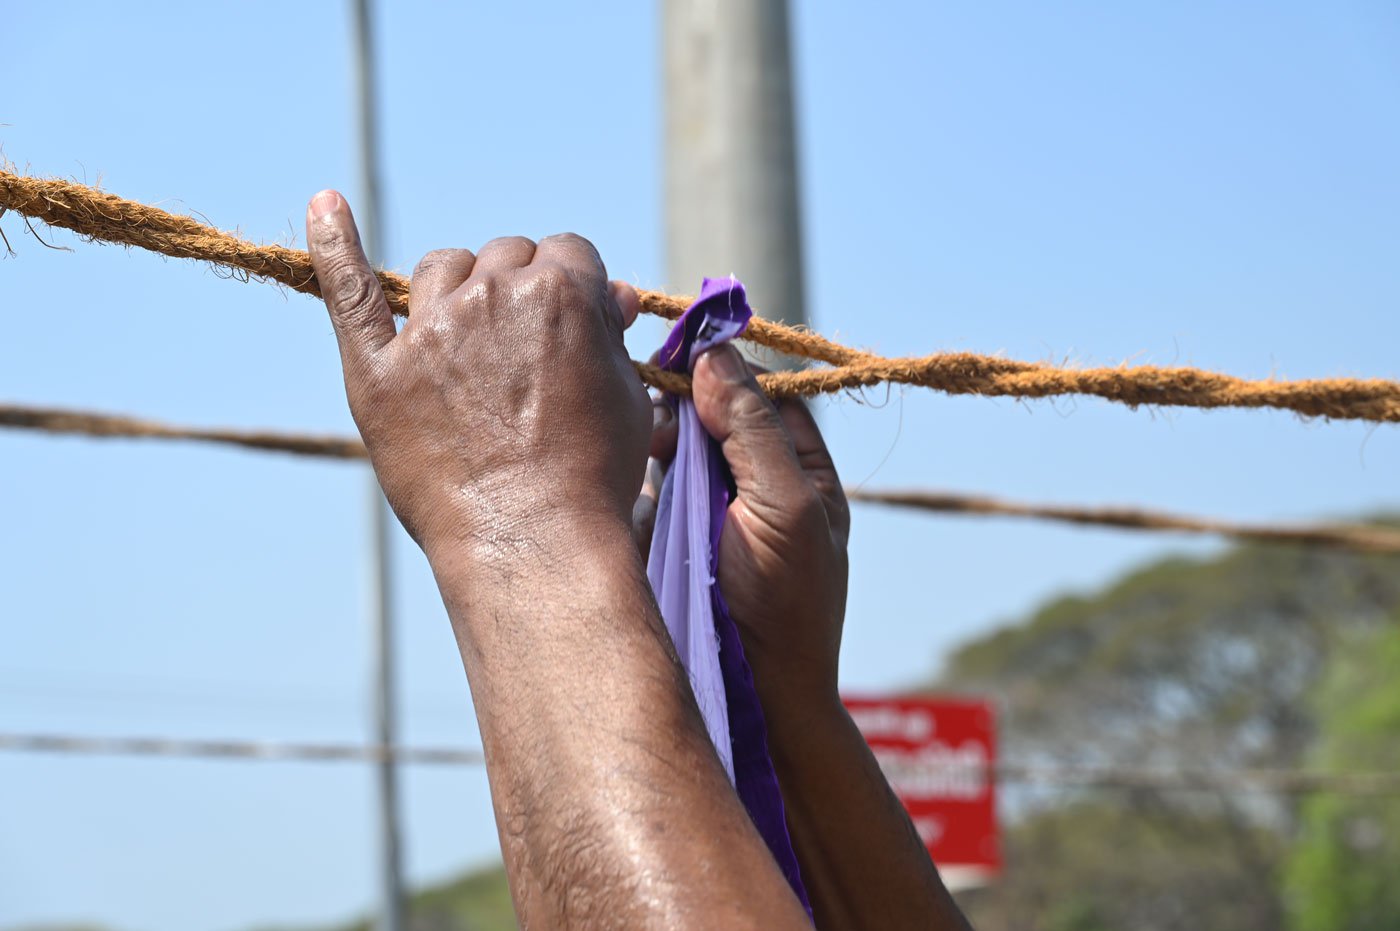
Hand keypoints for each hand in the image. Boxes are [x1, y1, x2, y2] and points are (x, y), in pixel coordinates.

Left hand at [306, 190, 650, 568]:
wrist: (533, 541)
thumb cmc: (591, 475)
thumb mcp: (625, 395)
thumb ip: (609, 333)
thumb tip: (609, 294)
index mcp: (560, 289)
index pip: (567, 252)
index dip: (574, 288)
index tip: (573, 327)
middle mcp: (492, 294)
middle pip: (505, 255)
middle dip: (521, 290)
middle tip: (528, 353)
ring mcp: (430, 330)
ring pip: (443, 267)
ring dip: (461, 287)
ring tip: (470, 338)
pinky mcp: (378, 371)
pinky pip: (348, 291)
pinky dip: (334, 244)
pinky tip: (326, 206)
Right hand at [645, 344, 849, 717]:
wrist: (757, 696)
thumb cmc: (786, 606)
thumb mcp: (784, 507)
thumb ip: (753, 429)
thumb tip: (716, 354)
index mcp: (802, 469)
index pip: (761, 392)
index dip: (722, 370)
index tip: (679, 356)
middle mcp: (759, 482)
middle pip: (712, 415)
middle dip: (682, 412)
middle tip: (660, 427)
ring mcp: (714, 511)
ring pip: (677, 449)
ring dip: (659, 446)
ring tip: (648, 460)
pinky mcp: (674, 537)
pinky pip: (653, 490)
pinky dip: (643, 485)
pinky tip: (639, 498)